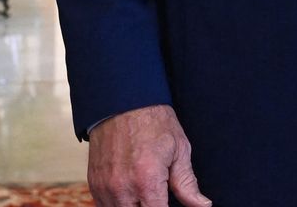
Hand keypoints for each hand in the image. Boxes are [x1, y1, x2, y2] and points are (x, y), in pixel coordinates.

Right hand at [86, 104, 210, 206]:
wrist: (123, 101)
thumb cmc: (154, 122)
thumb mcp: (179, 150)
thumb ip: (187, 184)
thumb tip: (202, 205)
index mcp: (146, 181)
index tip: (168, 204)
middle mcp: (122, 188)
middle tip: (158, 197)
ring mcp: (105, 187)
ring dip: (133, 206)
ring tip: (144, 195)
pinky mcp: (94, 182)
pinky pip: (104, 205)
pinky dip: (117, 204)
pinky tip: (130, 195)